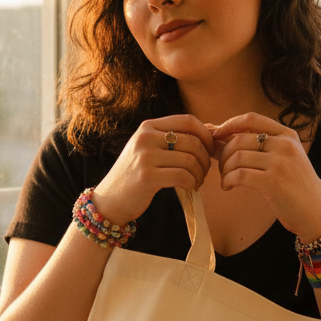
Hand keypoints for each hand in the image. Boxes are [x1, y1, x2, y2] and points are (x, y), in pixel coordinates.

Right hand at [92, 116, 213, 225]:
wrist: (109, 200)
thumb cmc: (135, 176)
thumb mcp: (148, 149)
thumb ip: (171, 139)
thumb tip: (209, 132)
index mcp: (148, 126)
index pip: (188, 121)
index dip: (206, 135)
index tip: (210, 150)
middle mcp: (146, 137)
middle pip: (192, 142)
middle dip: (205, 159)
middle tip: (204, 172)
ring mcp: (145, 156)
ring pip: (190, 160)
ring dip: (200, 174)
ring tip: (197, 182)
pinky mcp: (147, 177)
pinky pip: (183, 176)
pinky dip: (192, 183)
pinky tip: (190, 187)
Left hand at [211, 113, 320, 239]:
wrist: (316, 213)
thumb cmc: (295, 188)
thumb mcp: (283, 160)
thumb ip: (256, 147)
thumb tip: (216, 137)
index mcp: (288, 135)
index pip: (251, 119)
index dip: (228, 124)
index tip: (216, 136)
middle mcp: (285, 145)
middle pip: (239, 139)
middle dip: (223, 154)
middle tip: (222, 169)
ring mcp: (280, 162)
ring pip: (237, 157)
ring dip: (224, 169)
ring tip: (226, 180)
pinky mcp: (273, 182)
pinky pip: (239, 175)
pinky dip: (227, 181)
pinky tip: (228, 187)